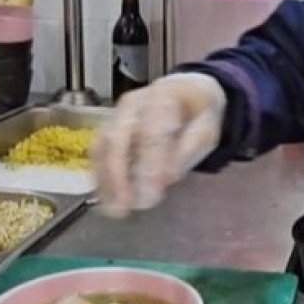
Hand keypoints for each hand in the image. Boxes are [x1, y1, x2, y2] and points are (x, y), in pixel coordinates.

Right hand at [90, 73, 226, 216]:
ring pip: (102, 146)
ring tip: (114, 210)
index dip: (149, 166)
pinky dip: (101, 178)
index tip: (151, 196)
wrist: (185, 93)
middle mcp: (134, 103)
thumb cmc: (197, 115)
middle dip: (118, 175)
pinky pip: (97, 152)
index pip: (151, 133)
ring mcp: (116, 113)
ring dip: (105, 180)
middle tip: (124, 207)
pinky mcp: (107, 127)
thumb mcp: (206, 130)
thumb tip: (166, 177)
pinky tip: (108, 200)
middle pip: (117, 138)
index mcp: (163, 98)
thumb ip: (187, 151)